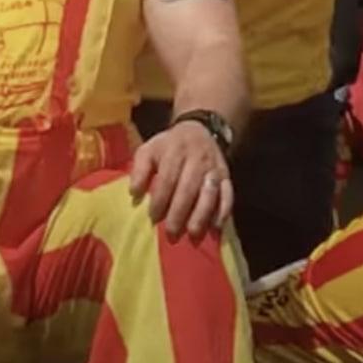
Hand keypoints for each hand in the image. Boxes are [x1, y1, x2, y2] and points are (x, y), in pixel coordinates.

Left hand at [127, 122, 232, 238]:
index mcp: (175, 151)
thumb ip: (140, 169)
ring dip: (202, 215)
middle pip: (189, 188)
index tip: (153, 218)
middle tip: (171, 233)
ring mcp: (214, 168)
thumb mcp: (149, 149)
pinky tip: (216, 227)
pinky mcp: (226, 175)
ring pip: (210, 193)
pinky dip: (223, 211)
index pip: (167, 178)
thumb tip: (134, 192)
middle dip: (180, 212)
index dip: (160, 200)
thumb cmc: (169, 146)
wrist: (199, 128)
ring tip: (193, 233)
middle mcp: (197, 159)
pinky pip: (228, 194)